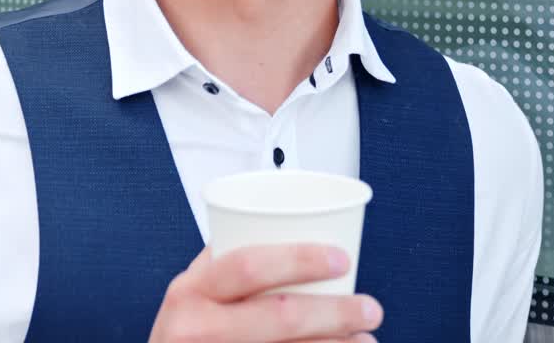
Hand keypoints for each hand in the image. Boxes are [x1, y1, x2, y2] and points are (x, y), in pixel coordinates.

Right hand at [148, 245, 382, 342]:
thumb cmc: (184, 333)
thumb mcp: (189, 293)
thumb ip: (223, 264)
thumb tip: (276, 222)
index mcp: (191, 291)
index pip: (248, 266)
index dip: (299, 260)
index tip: (340, 257)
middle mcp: (197, 328)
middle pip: (280, 316)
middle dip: (336, 312)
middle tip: (370, 308)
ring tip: (367, 340)